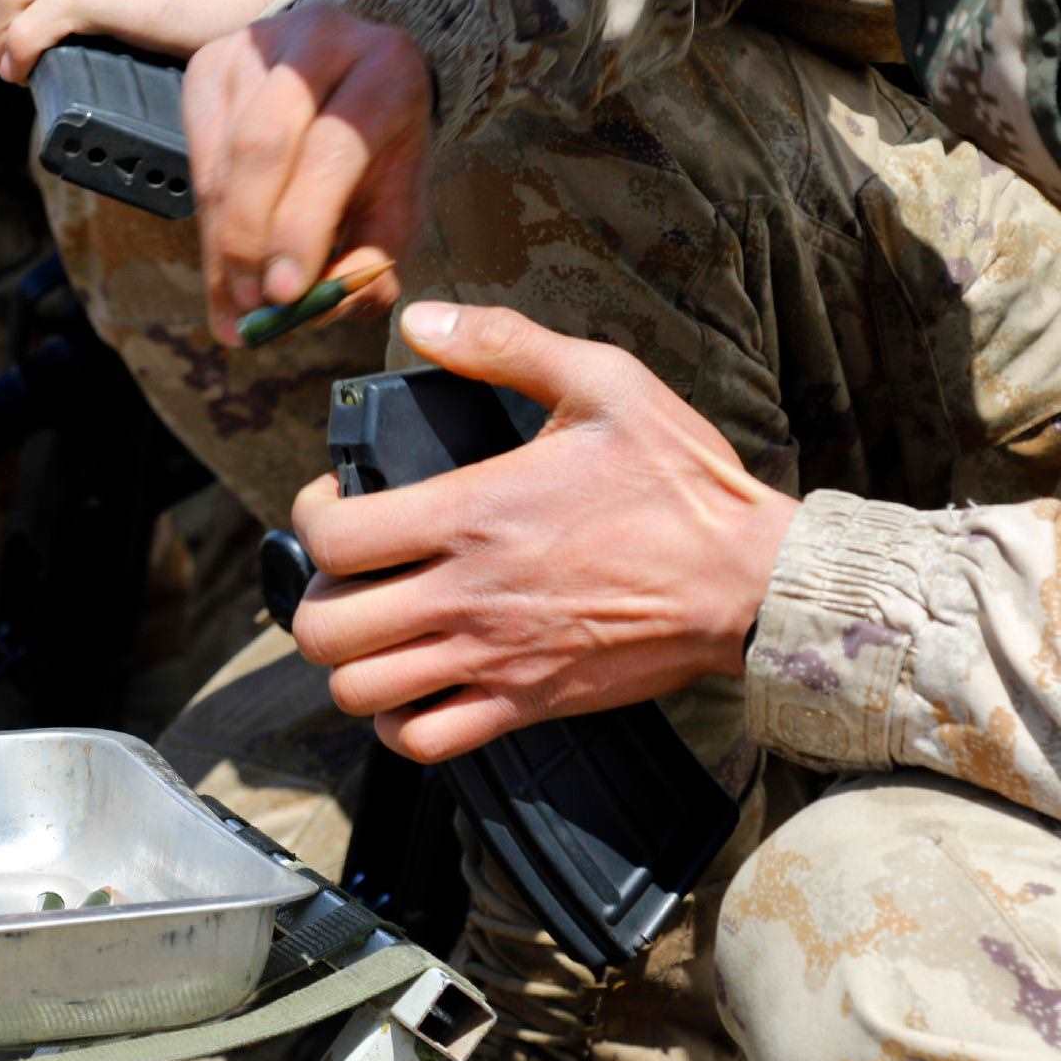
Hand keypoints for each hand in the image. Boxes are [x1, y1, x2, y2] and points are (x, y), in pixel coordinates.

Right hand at [185, 6, 430, 345]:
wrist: (352, 74)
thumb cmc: (381, 149)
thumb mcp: (398, 201)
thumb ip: (372, 258)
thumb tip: (318, 310)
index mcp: (387, 69)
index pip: (333, 149)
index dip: (302, 227)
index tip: (283, 295)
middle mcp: (321, 40)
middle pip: (263, 146)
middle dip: (249, 239)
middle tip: (251, 304)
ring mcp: (256, 44)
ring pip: (223, 159)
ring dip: (224, 241)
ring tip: (236, 298)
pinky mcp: (211, 62)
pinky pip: (197, 155)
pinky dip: (210, 218)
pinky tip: (227, 255)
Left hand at [290, 302, 798, 762]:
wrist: (752, 583)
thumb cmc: (682, 484)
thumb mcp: (604, 383)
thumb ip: (505, 344)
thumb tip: (421, 318)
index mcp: (475, 515)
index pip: (333, 538)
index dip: (309, 517)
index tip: (332, 501)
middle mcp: (469, 596)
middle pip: (327, 627)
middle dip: (316, 596)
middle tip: (348, 572)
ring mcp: (493, 660)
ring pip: (361, 691)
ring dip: (349, 662)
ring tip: (374, 627)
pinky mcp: (525, 704)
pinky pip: (423, 742)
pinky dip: (398, 723)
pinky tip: (411, 686)